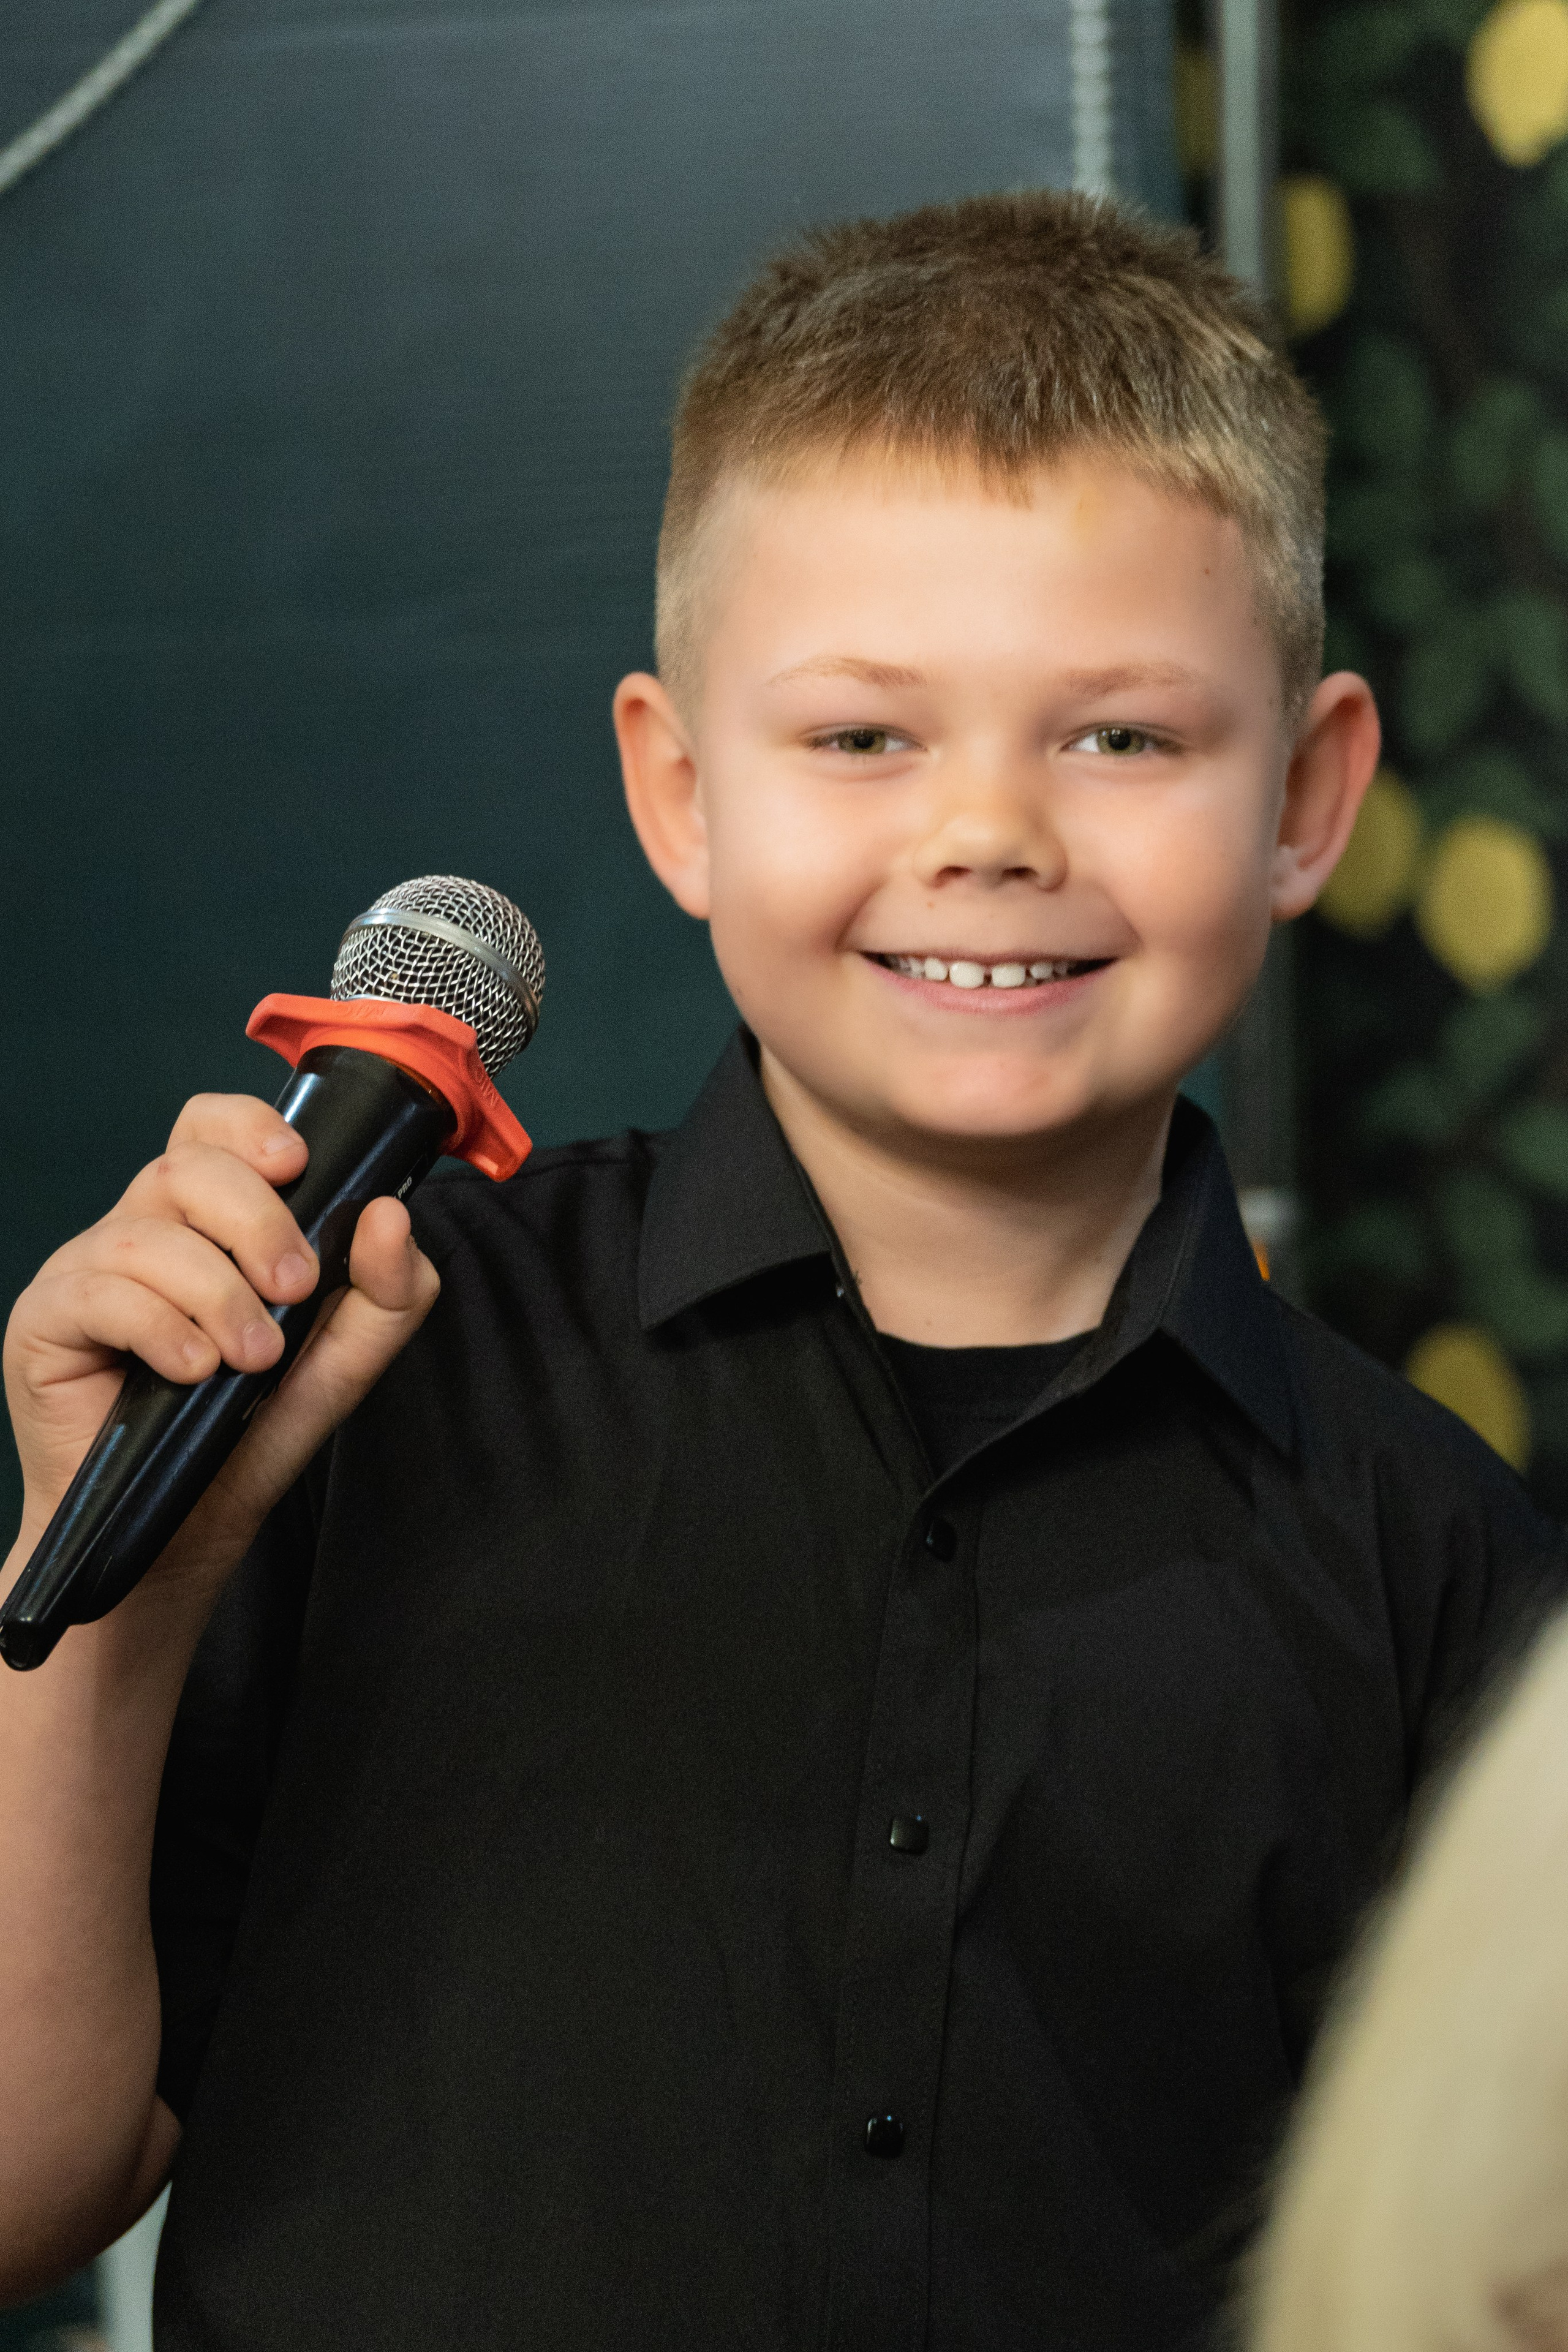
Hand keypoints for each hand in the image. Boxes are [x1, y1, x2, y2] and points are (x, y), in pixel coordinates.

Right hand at [3, 1093, 439, 1595]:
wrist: (180, 1531)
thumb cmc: (248, 1434)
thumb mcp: (341, 1363)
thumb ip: (385, 1294)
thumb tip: (389, 1214)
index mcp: (206, 1221)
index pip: (213, 1127)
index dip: (251, 1127)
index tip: (298, 1165)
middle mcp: (142, 1229)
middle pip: (186, 1167)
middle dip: (256, 1219)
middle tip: (294, 1289)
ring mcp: (85, 1271)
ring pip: (145, 1232)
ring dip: (216, 1293)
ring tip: (250, 1358)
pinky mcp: (45, 1320)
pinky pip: (98, 1293)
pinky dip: (160, 1329)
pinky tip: (193, 1371)